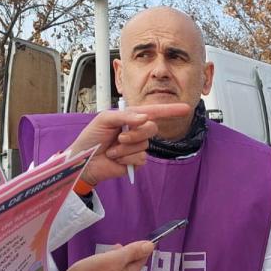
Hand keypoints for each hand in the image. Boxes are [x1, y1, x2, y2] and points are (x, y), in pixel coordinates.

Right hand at [62, 240, 156, 270]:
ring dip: (114, 268)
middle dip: (124, 258)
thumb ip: (131, 252)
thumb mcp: (112, 259)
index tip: (134, 243)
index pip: (140, 261)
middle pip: (128, 270)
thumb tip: (150, 246)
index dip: (138, 250)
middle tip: (114, 249)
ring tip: (102, 259)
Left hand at [69, 103, 191, 185]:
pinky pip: (140, 158)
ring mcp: (137, 147)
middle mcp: (136, 131)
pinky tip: (116, 159)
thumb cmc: (91, 138)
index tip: (186, 108)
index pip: (154, 112)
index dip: (170, 110)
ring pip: (144, 145)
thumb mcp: (104, 119)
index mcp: (130, 118)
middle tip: (119, 137)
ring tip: (112, 150)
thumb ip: (125, 116)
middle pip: (152, 128)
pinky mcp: (136, 161)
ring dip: (125, 148)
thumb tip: (144, 118)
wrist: (84, 161)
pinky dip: (126, 159)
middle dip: (136, 133)